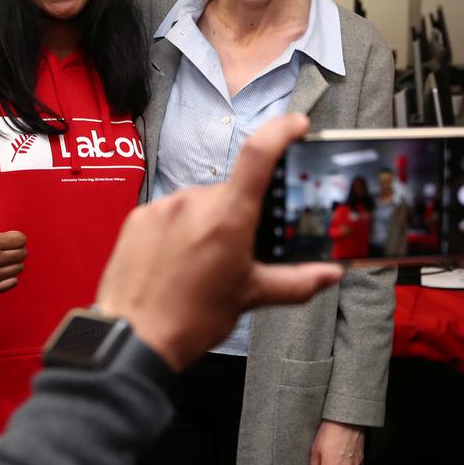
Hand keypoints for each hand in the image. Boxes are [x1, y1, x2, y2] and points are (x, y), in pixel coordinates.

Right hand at [0, 190, 27, 294]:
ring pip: (19, 268)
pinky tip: (0, 271)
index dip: (17, 238)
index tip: (9, 238)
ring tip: (3, 259)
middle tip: (7, 249)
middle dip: (17, 250)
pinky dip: (9, 277)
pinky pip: (12, 283)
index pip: (21, 240)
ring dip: (14, 263)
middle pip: (22, 254)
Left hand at [96, 114, 343, 370]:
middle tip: (240, 250)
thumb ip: (297, 281)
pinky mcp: (140, 217)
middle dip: (242, 214)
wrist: (133, 338)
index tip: (297, 126)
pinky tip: (178, 260)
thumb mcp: (251, 297)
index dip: (281, 131)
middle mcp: (195, 203)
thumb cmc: (191, 319)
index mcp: (228, 218)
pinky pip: (172, 212)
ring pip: (201, 203)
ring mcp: (164, 207)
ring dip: (209, 223)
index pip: (259, 154)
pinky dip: (181, 229)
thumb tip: (330, 274)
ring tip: (203, 263)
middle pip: (232, 191)